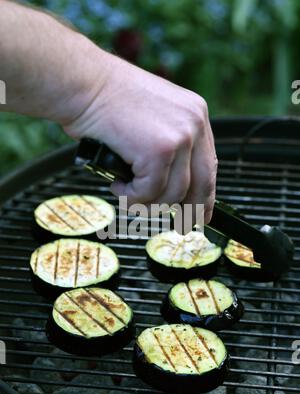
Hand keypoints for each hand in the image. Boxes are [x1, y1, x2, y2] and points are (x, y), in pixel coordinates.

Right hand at [64, 52, 217, 223]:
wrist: (83, 83)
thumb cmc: (107, 100)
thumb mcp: (151, 118)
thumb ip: (168, 146)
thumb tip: (174, 185)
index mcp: (195, 115)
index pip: (209, 166)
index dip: (205, 196)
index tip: (201, 214)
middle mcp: (194, 124)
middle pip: (202, 185)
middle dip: (189, 211)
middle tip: (179, 226)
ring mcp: (179, 137)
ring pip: (173, 194)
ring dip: (146, 202)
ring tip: (126, 191)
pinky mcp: (159, 151)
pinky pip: (150, 192)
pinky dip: (132, 196)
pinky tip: (119, 185)